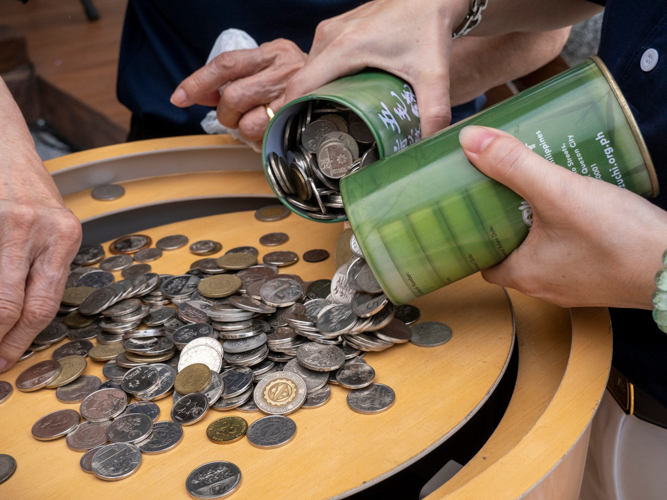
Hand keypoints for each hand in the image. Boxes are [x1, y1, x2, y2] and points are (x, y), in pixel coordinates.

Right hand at [0, 79, 81, 371]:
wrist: (4, 145)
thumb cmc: (30, 192)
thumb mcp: (55, 227)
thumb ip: (45, 268)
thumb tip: (24, 321)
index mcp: (65, 236)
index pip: (43, 304)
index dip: (21, 339)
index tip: (6, 360)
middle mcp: (36, 229)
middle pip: (10, 304)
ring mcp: (6, 221)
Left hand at [171, 39, 306, 141]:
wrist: (340, 93)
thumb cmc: (299, 86)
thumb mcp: (267, 71)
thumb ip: (234, 79)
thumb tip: (199, 95)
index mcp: (273, 52)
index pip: (226, 64)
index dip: (199, 82)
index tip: (180, 97)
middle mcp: (285, 68)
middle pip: (233, 96)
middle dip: (227, 114)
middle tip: (236, 116)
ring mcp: (296, 97)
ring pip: (248, 122)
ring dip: (244, 130)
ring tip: (255, 124)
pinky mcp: (301, 122)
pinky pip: (266, 138)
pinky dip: (259, 139)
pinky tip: (267, 131)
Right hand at [284, 0, 468, 136]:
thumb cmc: (429, 26)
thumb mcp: (432, 73)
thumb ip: (433, 111)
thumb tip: (430, 143)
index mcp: (343, 47)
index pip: (299, 87)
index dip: (292, 114)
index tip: (299, 139)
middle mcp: (330, 36)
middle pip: (303, 82)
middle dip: (307, 110)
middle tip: (323, 136)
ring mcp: (331, 30)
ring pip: (310, 71)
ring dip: (316, 95)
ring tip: (332, 120)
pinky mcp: (337, 29)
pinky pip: (319, 60)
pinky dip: (325, 80)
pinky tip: (342, 97)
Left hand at [459, 125, 666, 309]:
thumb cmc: (620, 239)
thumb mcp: (558, 192)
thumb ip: (513, 165)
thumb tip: (469, 140)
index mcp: (524, 275)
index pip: (482, 261)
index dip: (474, 235)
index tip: (472, 209)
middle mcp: (546, 285)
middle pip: (511, 251)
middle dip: (506, 220)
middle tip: (503, 188)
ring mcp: (577, 283)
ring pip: (543, 250)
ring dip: (538, 222)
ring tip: (537, 187)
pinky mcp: (602, 274)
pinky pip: (573, 250)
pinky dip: (568, 227)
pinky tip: (577, 201)